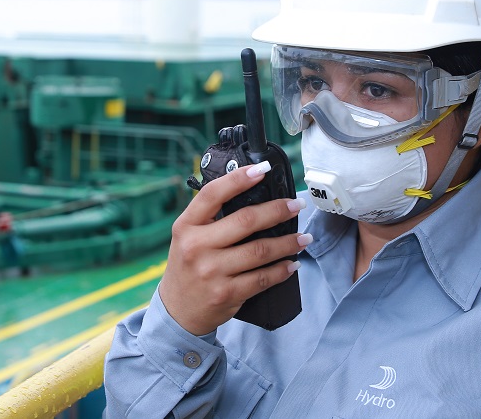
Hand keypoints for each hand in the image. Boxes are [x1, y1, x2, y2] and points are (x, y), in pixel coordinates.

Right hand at [159, 161, 310, 335]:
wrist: (177, 311)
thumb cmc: (188, 266)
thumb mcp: (187, 237)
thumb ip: (210, 217)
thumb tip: (253, 194)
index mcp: (186, 226)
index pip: (212, 194)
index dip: (239, 179)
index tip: (263, 169)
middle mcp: (196, 247)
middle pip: (245, 221)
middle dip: (278, 210)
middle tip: (296, 205)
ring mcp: (211, 272)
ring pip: (260, 251)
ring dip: (288, 242)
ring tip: (303, 237)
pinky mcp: (226, 294)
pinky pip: (262, 279)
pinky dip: (281, 270)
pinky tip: (292, 264)